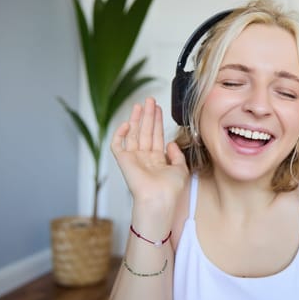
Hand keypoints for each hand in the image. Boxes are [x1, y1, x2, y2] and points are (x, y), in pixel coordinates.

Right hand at [111, 98, 188, 219]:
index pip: (156, 136)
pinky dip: (119, 134)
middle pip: (145, 132)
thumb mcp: (181, 169)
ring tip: (141, 105)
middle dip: (148, 116)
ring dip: (136, 119)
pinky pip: (117, 145)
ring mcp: (133, 159)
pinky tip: (127, 123)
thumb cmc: (170, 189)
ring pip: (133, 134)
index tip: (160, 109)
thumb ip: (177, 155)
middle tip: (150, 101)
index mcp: (157, 160)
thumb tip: (171, 143)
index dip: (157, 122)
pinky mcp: (123, 160)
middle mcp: (144, 158)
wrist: (159, 198)